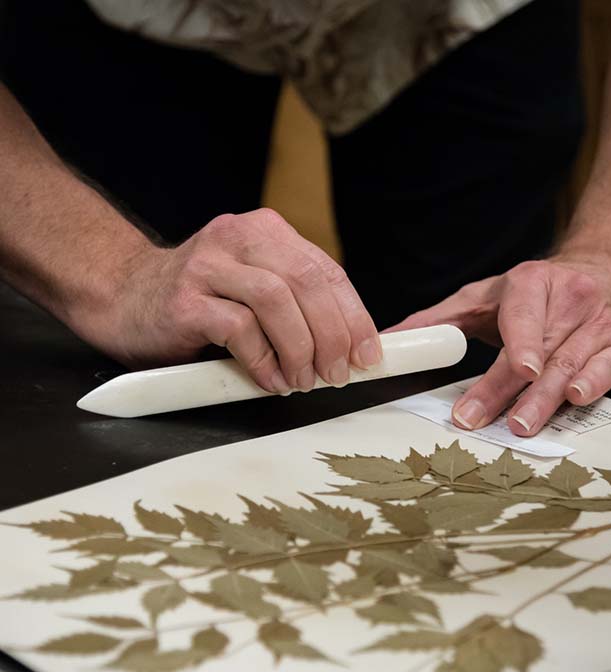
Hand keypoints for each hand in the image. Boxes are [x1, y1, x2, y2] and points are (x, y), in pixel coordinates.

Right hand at [77, 209, 380, 392]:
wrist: (122, 296)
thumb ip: (297, 307)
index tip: (368, 353)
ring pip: (276, 301)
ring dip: (300, 348)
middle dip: (333, 335)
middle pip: (307, 282)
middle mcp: (238, 238)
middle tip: (339, 373)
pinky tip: (270, 379)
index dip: (354, 316)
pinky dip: (263, 360)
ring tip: (304, 380)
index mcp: (266, 233)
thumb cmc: (199, 302)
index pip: (326, 271)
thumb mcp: (254, 290)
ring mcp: (208, 266)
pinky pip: (238, 329)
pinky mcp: (185, 300)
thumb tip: (351, 346)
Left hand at [388, 252, 610, 434]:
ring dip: (544, 399)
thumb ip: (442, 319)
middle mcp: (571, 299)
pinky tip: (576, 399)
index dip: (522, 341)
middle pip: (538, 350)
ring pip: (569, 365)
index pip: (524, 313)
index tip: (517, 369)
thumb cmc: (540, 292)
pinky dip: (594, 385)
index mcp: (533, 282)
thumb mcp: (490, 295)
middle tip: (477, 419)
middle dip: (507, 388)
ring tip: (520, 426)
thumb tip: (389, 339)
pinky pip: (608, 369)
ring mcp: (600, 324)